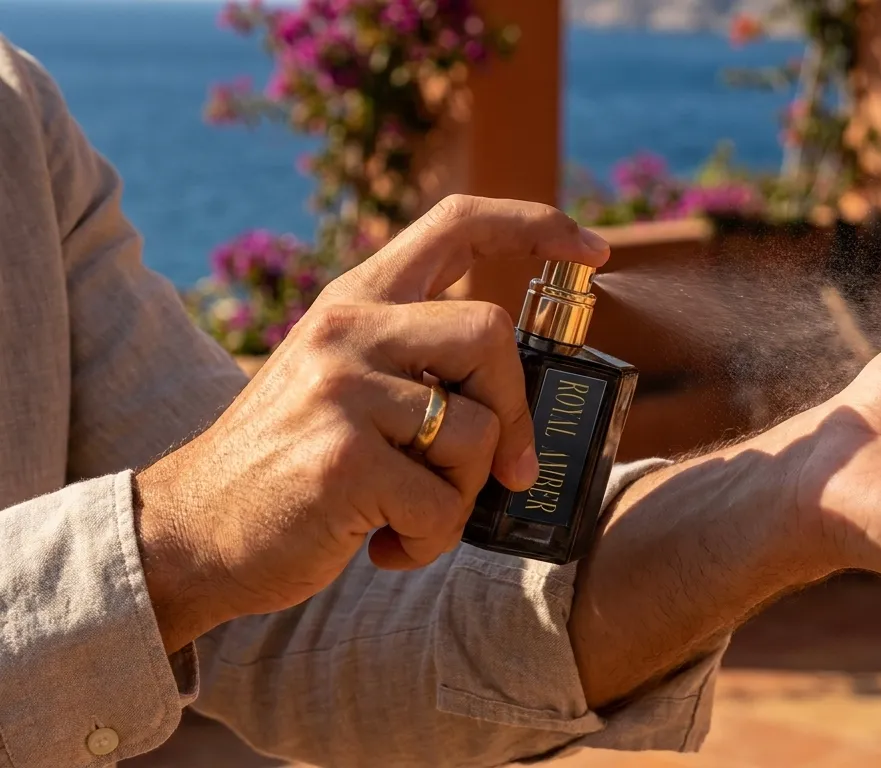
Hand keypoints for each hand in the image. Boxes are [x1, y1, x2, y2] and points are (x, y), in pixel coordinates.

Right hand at [133, 196, 609, 650]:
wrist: (187, 534)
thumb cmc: (288, 467)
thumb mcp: (343, 386)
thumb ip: (420, 372)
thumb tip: (527, 410)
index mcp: (354, 302)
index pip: (456, 223)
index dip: (536, 226)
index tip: (594, 249)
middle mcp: (346, 330)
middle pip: (491, 333)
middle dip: (514, 414)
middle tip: (506, 472)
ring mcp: (341, 390)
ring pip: (478, 434)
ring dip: (464, 496)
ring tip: (411, 516)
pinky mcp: (342, 460)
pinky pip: (442, 504)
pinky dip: (430, 541)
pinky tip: (382, 545)